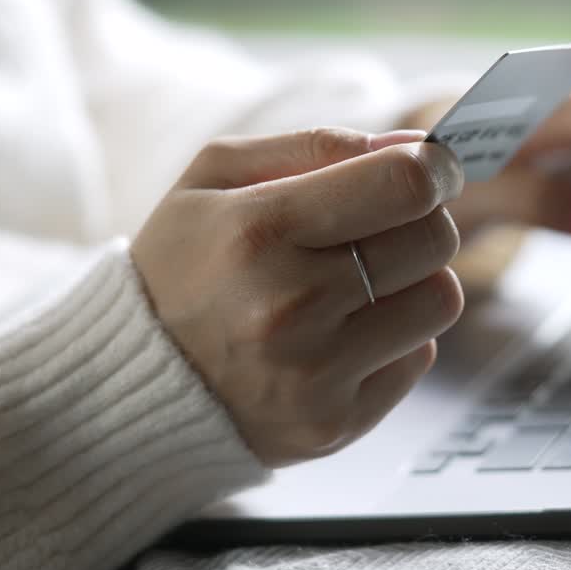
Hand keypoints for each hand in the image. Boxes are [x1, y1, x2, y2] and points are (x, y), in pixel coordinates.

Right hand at [131, 127, 465, 466]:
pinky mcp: (336, 423)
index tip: (429, 169)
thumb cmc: (181, 266)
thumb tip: (417, 147)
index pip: (403, 185)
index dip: (432, 168)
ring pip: (441, 300)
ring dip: (414, 282)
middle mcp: (290, 307)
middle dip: (421, 221)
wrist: (129, 383)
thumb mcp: (216, 177)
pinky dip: (395, 339)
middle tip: (384, 226)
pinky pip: (419, 358)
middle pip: (434, 240)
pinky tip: (341, 335)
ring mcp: (315, 375)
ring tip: (359, 284)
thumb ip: (318, 145)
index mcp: (259, 231)